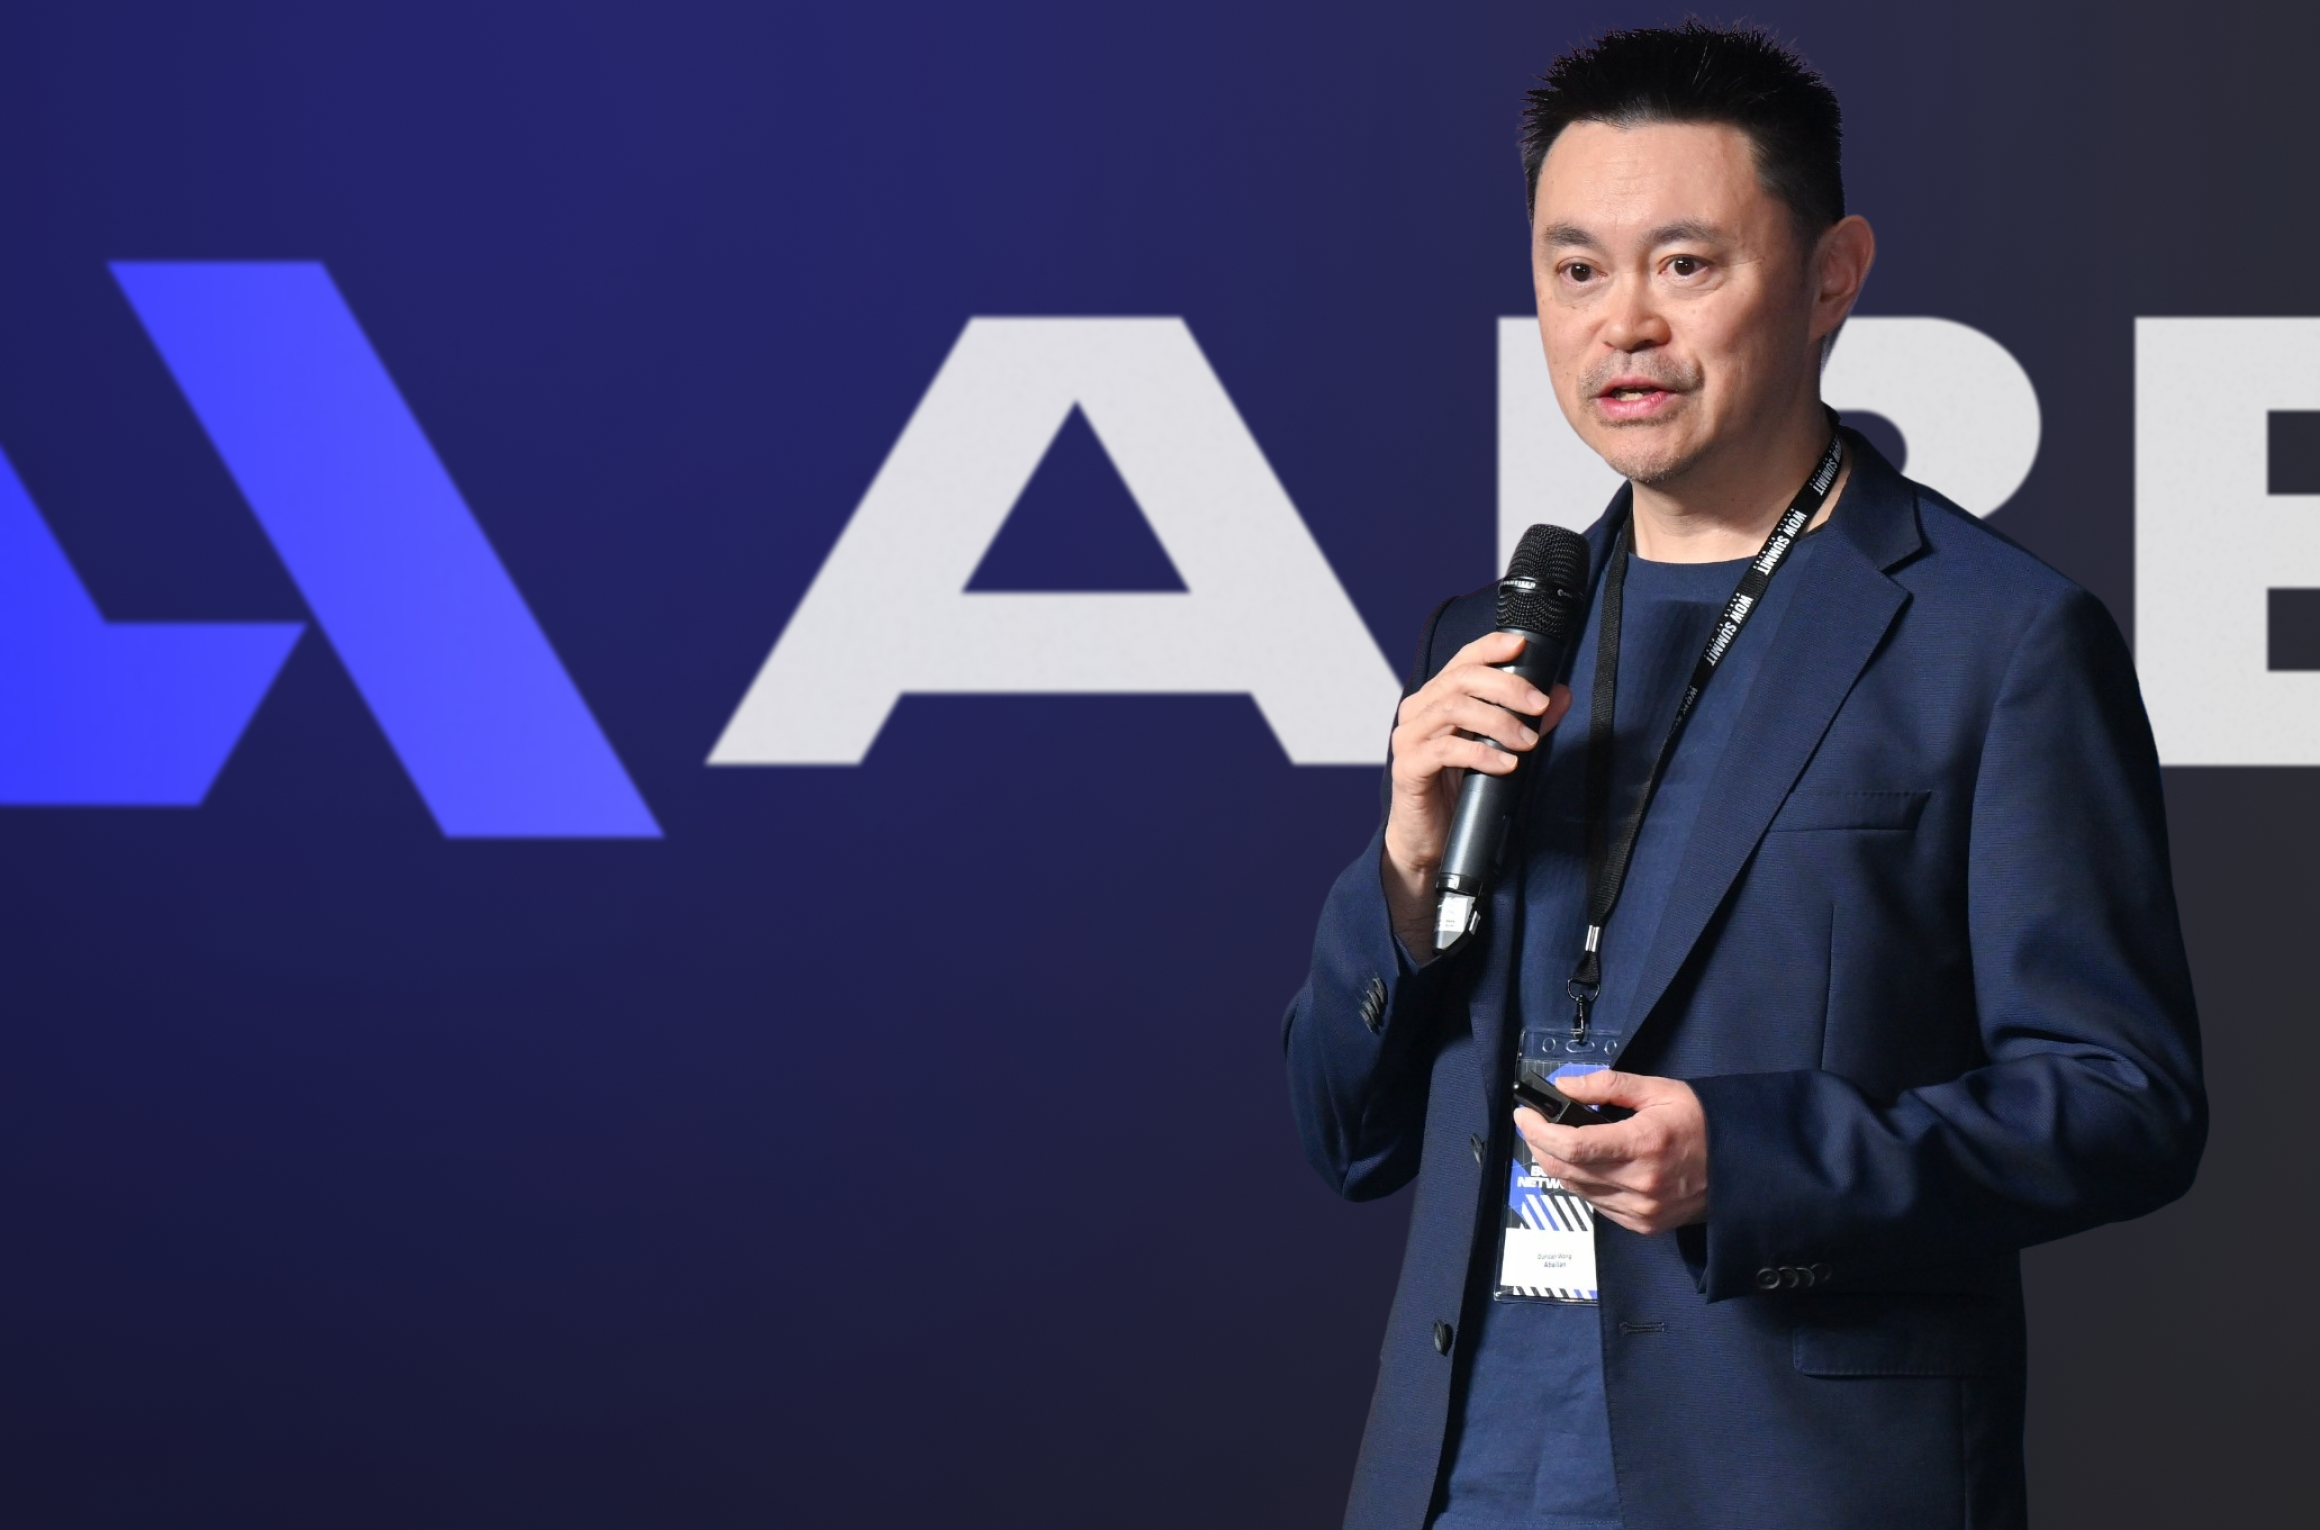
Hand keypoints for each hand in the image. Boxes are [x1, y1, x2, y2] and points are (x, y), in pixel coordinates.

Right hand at [1382, 631, 1571, 952]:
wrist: (1428, 838)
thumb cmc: (1459, 789)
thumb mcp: (1498, 749)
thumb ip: (1526, 720)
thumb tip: (1560, 695)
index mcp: (1437, 698)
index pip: (1462, 659)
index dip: (1490, 647)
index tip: (1522, 647)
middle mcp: (1418, 710)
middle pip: (1461, 679)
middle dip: (1507, 687)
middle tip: (1539, 706)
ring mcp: (1409, 738)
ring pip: (1453, 709)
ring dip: (1498, 721)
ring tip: (1527, 741)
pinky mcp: (1408, 767)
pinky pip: (1444, 750)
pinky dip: (1481, 754)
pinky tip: (1506, 764)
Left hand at [1513, 1070, 1707, 1234]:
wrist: (1740, 1168)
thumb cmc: (1700, 1122)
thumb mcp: (1659, 1090)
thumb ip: (1608, 1085)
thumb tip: (1564, 1086)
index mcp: (1645, 1144)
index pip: (1574, 1145)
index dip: (1539, 1131)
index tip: (1524, 1114)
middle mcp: (1640, 1184)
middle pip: (1566, 1169)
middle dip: (1539, 1145)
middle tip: (1533, 1124)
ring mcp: (1641, 1211)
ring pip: (1575, 1189)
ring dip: (1556, 1164)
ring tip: (1554, 1140)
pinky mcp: (1642, 1225)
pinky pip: (1595, 1203)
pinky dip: (1580, 1182)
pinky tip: (1584, 1163)